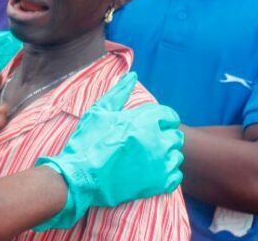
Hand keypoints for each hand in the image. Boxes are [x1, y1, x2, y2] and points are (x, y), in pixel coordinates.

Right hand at [35, 73, 183, 230]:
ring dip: (166, 155)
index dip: (161, 119)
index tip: (151, 126)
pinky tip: (152, 172)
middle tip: (146, 143)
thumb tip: (133, 74)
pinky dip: (167, 174)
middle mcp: (156, 140)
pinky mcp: (158, 184)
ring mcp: (159, 164)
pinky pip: (176, 176)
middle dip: (163, 136)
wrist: (80, 177)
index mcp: (144, 120)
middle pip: (175, 135)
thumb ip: (119, 92)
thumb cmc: (87, 141)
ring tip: (148, 158)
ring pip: (176, 155)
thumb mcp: (99, 111)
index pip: (169, 116)